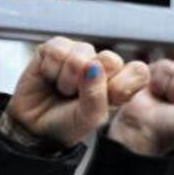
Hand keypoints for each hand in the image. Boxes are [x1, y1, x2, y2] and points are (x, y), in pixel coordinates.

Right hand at [3, 38, 149, 150]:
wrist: (35, 127)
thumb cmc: (68, 123)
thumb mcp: (90, 117)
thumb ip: (96, 95)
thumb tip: (92, 65)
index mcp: (121, 81)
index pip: (138, 71)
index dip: (120, 85)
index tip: (107, 100)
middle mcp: (103, 65)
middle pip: (110, 58)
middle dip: (89, 83)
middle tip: (78, 95)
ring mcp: (80, 53)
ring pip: (81, 55)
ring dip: (67, 79)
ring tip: (63, 89)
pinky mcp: (55, 48)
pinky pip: (57, 50)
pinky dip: (50, 69)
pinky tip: (49, 77)